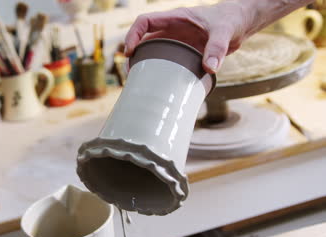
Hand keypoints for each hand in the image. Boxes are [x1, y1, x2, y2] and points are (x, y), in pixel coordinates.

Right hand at [124, 2, 251, 73]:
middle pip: (143, 40)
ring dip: (144, 64)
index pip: (145, 22)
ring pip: (152, 51)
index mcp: (175, 18)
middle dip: (133, 55)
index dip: (133, 35)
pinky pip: (166, 61)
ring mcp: (177, 41)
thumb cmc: (231, 19)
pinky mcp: (184, 52)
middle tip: (131, 73)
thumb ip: (217, 48)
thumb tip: (210, 68)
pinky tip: (159, 84)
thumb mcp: (225, 31)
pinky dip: (160, 71)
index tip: (129, 52)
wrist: (241, 22)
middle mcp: (172, 29)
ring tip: (139, 81)